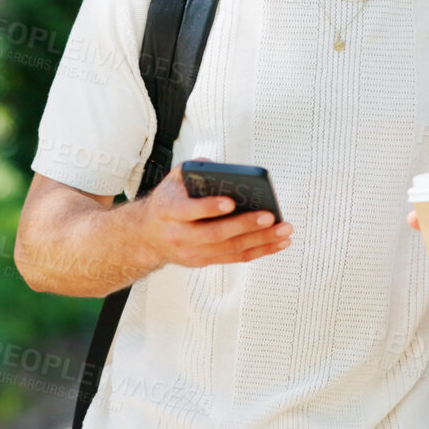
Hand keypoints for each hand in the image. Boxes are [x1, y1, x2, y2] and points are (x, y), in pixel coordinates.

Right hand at [136, 158, 292, 268]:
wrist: (145, 236)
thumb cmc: (166, 203)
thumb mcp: (172, 181)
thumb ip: (194, 169)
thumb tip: (219, 167)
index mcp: (169, 211)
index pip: (189, 211)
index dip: (209, 208)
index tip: (230, 202)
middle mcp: (179, 235)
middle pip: (216, 234)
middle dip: (246, 225)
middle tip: (270, 217)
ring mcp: (192, 252)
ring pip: (230, 249)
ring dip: (260, 241)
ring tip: (283, 230)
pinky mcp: (203, 261)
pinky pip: (235, 258)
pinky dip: (259, 251)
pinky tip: (277, 243)